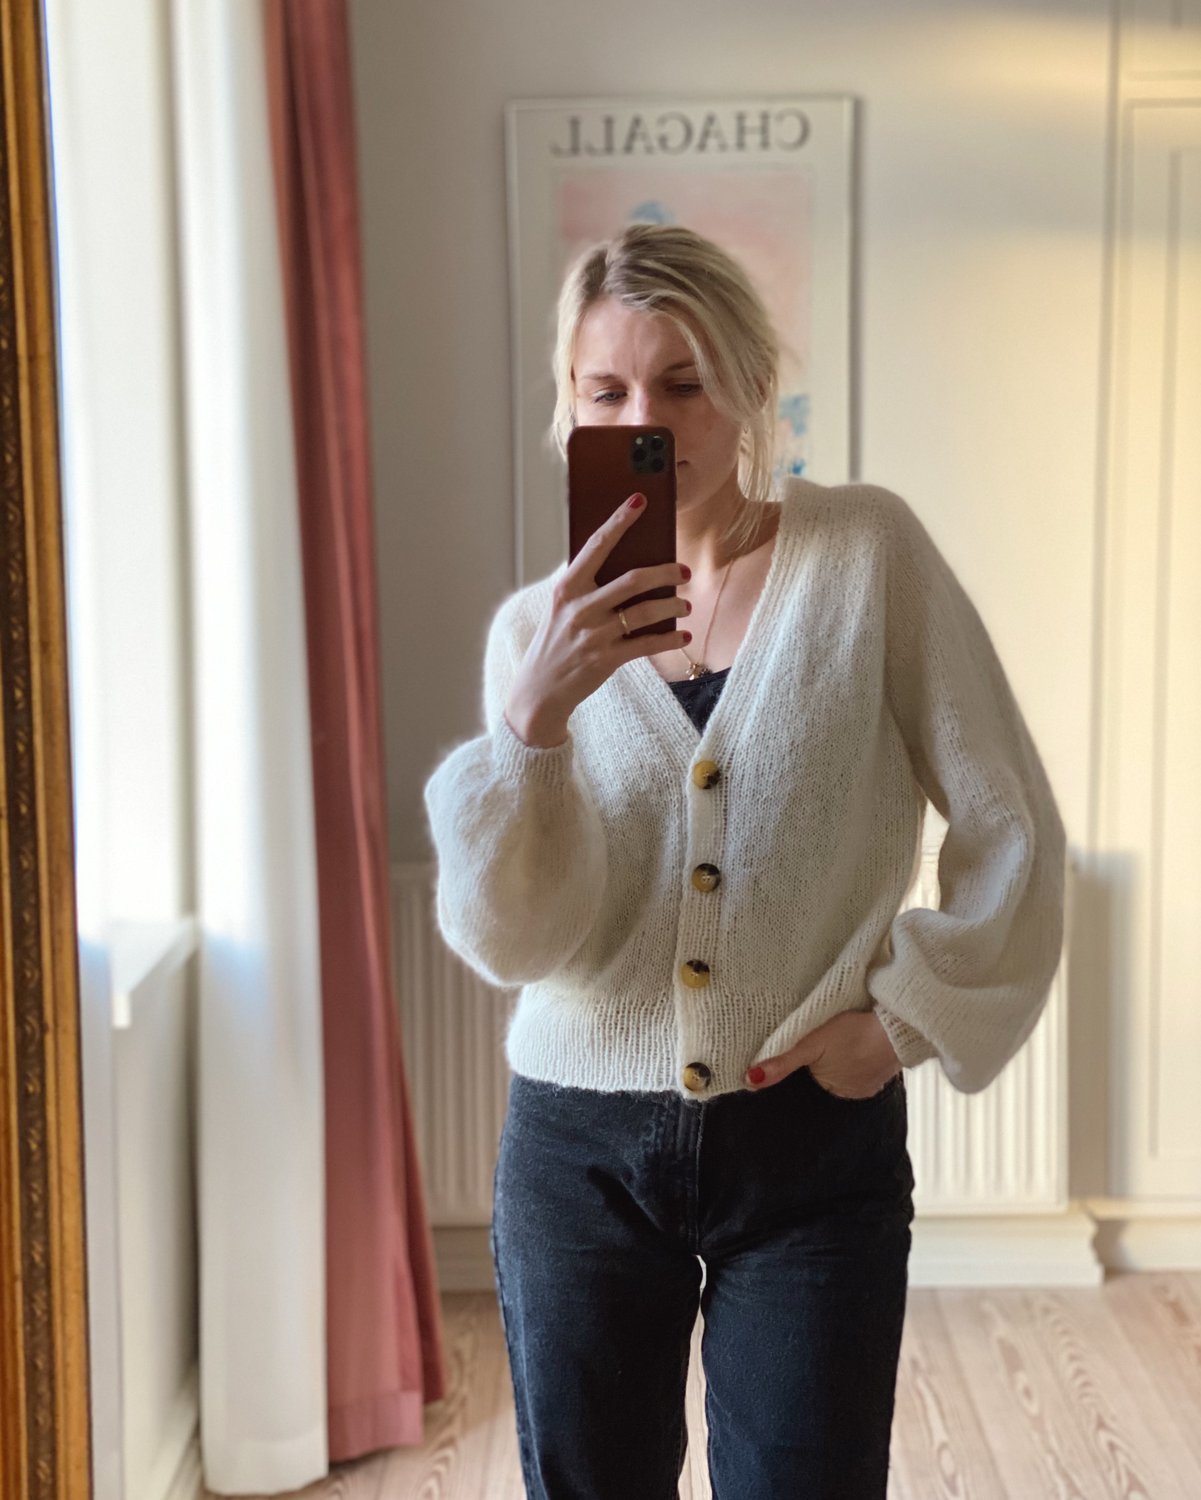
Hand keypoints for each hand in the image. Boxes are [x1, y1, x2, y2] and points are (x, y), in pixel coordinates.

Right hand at [504, 492, 692, 746]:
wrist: (538, 691)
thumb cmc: (555, 644)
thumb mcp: (560, 610)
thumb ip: (586, 587)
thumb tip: (626, 565)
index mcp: (567, 588)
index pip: (596, 544)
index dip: (620, 520)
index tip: (640, 500)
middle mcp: (580, 608)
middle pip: (633, 579)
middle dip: (666, 571)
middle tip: (683, 571)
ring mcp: (594, 634)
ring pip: (646, 611)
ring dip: (673, 605)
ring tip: (685, 605)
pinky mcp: (606, 659)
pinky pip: (648, 644)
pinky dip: (670, 638)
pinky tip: (682, 635)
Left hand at [745, 1012, 900, 1098]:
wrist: (898, 1025)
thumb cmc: (854, 1033)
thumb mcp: (811, 1044)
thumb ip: (782, 1062)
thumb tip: (750, 1079)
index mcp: (830, 1091)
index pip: (806, 1081)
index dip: (803, 1065)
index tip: (805, 1051)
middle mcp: (850, 1094)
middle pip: (825, 1077)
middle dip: (821, 1063)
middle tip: (824, 1041)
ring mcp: (869, 1085)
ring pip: (844, 1071)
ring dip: (841, 1059)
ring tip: (842, 1041)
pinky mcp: (882, 1072)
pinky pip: (863, 1067)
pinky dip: (857, 1057)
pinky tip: (857, 1043)